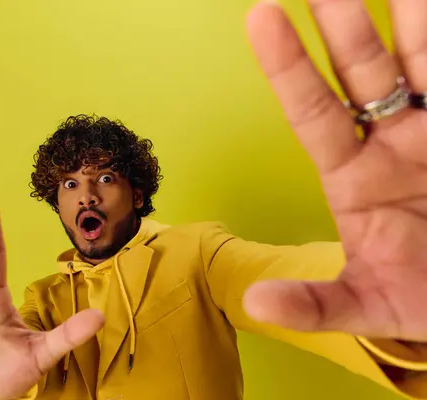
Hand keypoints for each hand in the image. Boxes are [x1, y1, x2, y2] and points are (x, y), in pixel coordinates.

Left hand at [243, 0, 426, 340]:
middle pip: (363, 71)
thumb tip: (256, 306)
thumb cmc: (419, 297)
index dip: (288, 66)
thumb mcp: (367, 305)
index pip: (312, 112)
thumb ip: (314, 304)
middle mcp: (390, 140)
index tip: (260, 17)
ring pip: (420, 60)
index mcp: (353, 174)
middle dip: (346, 24)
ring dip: (409, 17)